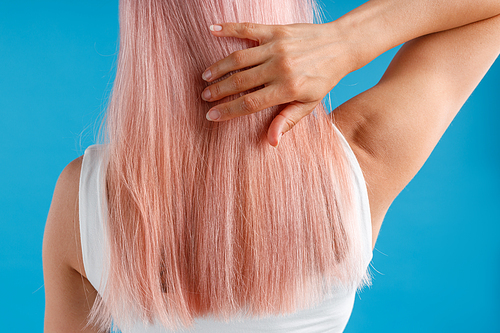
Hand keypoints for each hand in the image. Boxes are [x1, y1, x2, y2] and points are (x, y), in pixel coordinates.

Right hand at [201, 22, 359, 145]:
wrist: (341, 45)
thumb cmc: (324, 78)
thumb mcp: (309, 104)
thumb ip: (287, 120)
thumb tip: (271, 141)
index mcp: (288, 89)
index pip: (250, 103)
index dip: (228, 110)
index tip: (212, 115)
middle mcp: (280, 67)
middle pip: (240, 81)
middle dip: (218, 91)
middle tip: (204, 96)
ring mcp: (277, 47)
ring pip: (238, 58)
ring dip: (218, 68)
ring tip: (206, 77)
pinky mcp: (276, 30)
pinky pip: (247, 28)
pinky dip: (227, 29)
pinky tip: (211, 31)